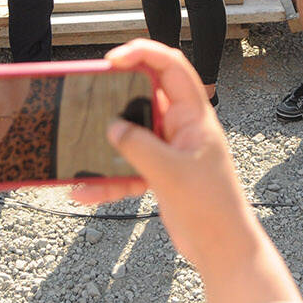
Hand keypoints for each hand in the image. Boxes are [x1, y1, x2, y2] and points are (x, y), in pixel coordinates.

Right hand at [72, 40, 244, 269]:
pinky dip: (107, 179)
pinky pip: (127, 167)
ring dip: (106, 142)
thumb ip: (138, 146)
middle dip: (116, 94)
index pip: (171, 66)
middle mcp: (182, 127)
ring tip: (79, 144)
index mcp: (194, 115)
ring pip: (131, 133)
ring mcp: (170, 150)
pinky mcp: (159, 173)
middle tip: (88, 93)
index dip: (143, 53)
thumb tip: (112, 127)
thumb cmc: (213, 208)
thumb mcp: (171, 173)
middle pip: (145, 95)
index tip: (112, 60)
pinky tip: (84, 191)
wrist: (223, 249)